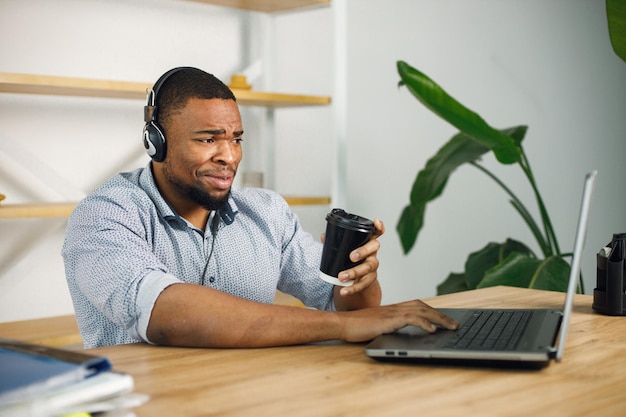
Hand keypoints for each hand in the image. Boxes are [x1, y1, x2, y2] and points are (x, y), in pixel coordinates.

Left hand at [336, 218, 384, 296]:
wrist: (357, 279)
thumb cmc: (351, 259)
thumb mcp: (344, 249)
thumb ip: (335, 242)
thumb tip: (324, 236)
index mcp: (367, 242)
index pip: (376, 232)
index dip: (378, 227)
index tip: (376, 222)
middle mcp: (372, 253)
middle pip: (373, 248)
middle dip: (363, 251)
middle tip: (351, 256)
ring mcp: (372, 266)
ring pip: (367, 268)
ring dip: (354, 272)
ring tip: (342, 276)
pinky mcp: (369, 280)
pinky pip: (363, 284)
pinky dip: (352, 289)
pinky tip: (344, 291)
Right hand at [339, 299, 458, 342]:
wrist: (343, 324)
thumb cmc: (358, 327)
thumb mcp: (380, 326)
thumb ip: (392, 326)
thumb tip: (406, 335)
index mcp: (394, 309)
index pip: (419, 306)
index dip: (434, 312)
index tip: (446, 319)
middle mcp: (396, 308)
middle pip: (424, 307)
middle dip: (442, 315)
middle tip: (456, 324)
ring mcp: (392, 313)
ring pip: (422, 311)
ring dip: (439, 319)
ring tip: (452, 327)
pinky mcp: (389, 320)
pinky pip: (411, 319)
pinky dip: (424, 323)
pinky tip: (432, 330)